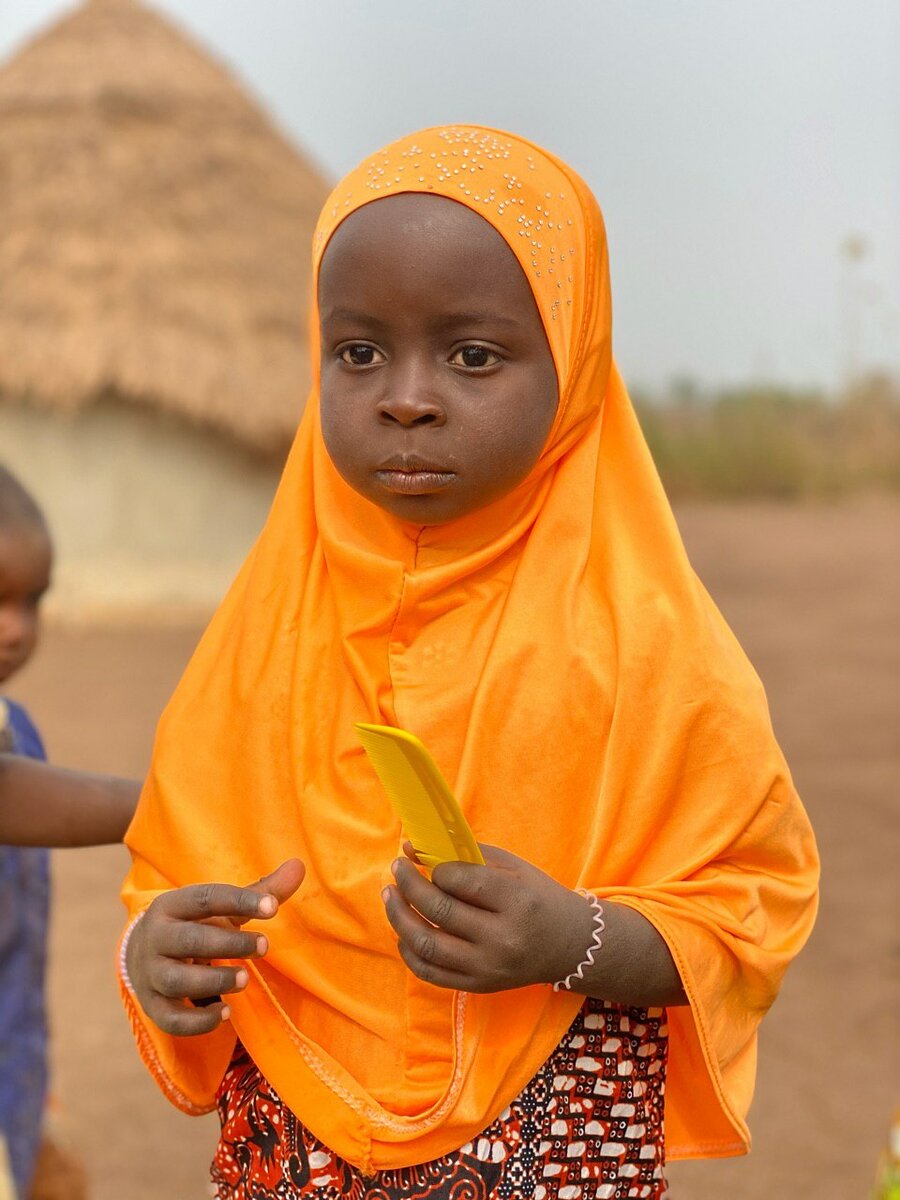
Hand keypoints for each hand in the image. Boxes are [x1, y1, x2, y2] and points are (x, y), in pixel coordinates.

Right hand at [125, 858, 303, 1035]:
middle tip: (264, 946)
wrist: (141, 955)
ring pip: (176, 979)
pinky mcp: (152, 1006)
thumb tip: (299, 866)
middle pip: (189, 940)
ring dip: (213, 981)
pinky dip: (197, 1021)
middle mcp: (155, 937)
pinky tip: (225, 1013)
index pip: (206, 899)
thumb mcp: (221, 907)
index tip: (273, 908)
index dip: (240, 901)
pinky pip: (170, 1018)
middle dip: (229, 944)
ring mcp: (150, 973)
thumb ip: (260, 892)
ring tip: (245, 980)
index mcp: (172, 905)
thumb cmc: (194, 925)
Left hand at [382, 845, 593, 992]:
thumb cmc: (538, 897)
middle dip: (409, 884)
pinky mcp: (478, 986)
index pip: (461, 881)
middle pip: (439, 910)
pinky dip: (409, 950)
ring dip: (399, 917)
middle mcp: (501, 939)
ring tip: (390, 894)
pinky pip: (430, 972)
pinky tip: (402, 930)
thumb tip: (413, 847)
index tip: (424, 858)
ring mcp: (488, 967)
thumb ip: (466, 855)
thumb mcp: (513, 868)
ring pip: (427, 944)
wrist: (568, 945)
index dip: (434, 868)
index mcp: (516, 901)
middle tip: (397, 868)